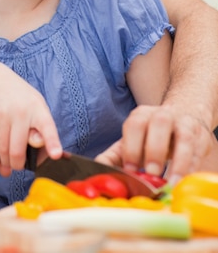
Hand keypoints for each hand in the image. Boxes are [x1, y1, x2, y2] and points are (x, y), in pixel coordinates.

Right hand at [0, 62, 62, 172]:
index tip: (56, 155)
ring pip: (3, 152)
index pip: (47, 127)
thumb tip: (47, 157)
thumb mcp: (34, 105)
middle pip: (18, 152)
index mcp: (37, 108)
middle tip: (17, 165)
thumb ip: (41, 129)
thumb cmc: (17, 97)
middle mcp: (21, 111)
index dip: (52, 142)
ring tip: (6, 153)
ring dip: (4, 159)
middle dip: (17, 165)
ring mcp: (2, 113)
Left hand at [95, 104, 214, 183]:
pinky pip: (197, 150)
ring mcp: (183, 123)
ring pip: (182, 136)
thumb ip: (115, 156)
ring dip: (177, 161)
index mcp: (141, 116)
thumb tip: (97, 169)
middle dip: (154, 149)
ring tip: (170, 182)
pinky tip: (183, 179)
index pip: (134, 125)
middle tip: (150, 173)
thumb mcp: (132, 142)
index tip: (130, 169)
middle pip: (158, 124)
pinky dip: (190, 166)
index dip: (131, 146)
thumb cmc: (152, 136)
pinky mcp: (200, 136)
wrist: (182, 119)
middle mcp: (162, 115)